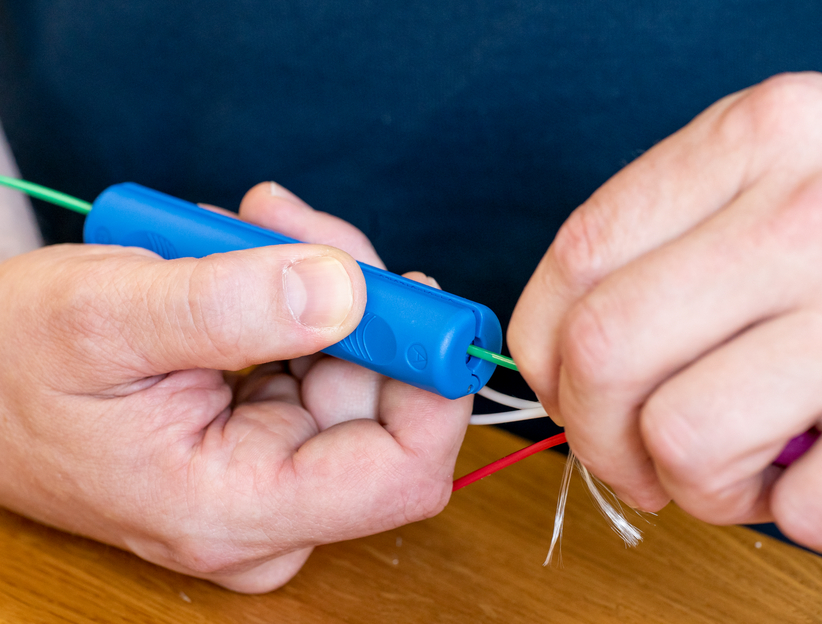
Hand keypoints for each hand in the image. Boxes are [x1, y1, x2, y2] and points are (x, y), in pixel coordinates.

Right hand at [0, 182, 469, 592]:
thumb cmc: (10, 355)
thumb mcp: (103, 316)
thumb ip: (226, 306)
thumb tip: (351, 291)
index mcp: (231, 509)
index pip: (398, 474)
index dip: (430, 383)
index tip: (410, 291)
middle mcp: (263, 509)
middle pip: (382, 405)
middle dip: (355, 299)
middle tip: (284, 221)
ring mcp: (263, 474)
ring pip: (355, 371)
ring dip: (319, 286)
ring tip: (243, 231)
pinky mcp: (256, 437)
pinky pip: (319, 360)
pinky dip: (294, 298)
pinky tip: (238, 262)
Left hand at [507, 72, 821, 548]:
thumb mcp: (782, 183)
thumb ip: (673, 247)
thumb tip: (554, 362)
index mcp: (759, 137)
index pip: (580, 257)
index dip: (541, 351)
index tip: (559, 393)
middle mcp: (813, 208)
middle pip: (606, 351)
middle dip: (597, 436)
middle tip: (634, 463)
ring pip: (684, 436)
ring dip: (692, 486)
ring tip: (737, 473)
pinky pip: (803, 503)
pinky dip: (794, 514)